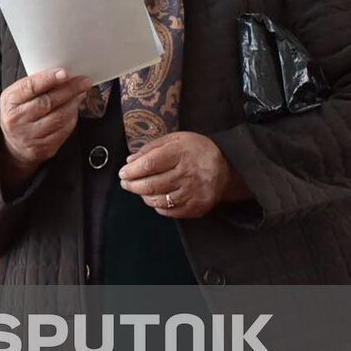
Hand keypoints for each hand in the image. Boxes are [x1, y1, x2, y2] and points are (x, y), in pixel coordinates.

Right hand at [0, 69, 93, 188]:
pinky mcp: (42, 148)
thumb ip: (36, 85)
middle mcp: (17, 119)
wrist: (14, 143)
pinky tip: (74, 109)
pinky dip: (72, 118)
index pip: (30, 87)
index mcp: (10, 101)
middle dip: (69, 89)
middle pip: (48, 102)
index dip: (48, 79)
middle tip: (84, 81)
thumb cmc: (20, 112)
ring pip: (59, 117)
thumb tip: (64, 75)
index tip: (65, 73)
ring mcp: (29, 136)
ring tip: (81, 93)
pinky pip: (63, 130)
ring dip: (74, 103)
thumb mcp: (18, 96)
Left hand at [117, 131, 249, 217]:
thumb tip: (131, 161)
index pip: (149, 165)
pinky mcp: (196, 207)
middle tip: (126, 183)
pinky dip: (158, 206)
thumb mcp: (176, 139)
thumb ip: (152, 148)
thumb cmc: (197, 151)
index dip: (132, 171)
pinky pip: (169, 211)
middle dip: (132, 185)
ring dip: (143, 196)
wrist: (227, 167)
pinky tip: (155, 198)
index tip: (123, 172)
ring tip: (139, 190)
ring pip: (158, 200)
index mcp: (181, 153)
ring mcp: (192, 193)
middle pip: (151, 185)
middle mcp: (187, 174)